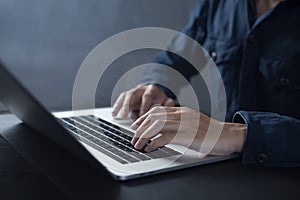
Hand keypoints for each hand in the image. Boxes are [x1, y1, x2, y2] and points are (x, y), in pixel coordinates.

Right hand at [112, 84, 174, 117]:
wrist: (157, 93)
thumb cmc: (161, 99)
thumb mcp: (167, 101)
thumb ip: (168, 104)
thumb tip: (170, 107)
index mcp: (152, 90)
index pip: (147, 96)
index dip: (143, 106)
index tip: (141, 114)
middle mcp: (141, 89)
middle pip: (133, 94)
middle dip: (128, 105)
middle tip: (125, 115)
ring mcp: (134, 91)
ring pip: (126, 96)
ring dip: (121, 106)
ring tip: (117, 115)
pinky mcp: (128, 95)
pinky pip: (121, 99)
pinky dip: (117, 106)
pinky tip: (114, 113)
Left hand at [130, 106, 245, 154]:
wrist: (227, 135)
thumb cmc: (211, 131)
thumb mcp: (193, 121)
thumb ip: (180, 121)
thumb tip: (164, 127)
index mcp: (182, 111)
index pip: (157, 110)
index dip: (144, 118)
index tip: (136, 125)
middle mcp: (181, 115)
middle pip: (154, 116)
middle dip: (140, 126)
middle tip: (133, 136)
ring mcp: (184, 124)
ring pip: (156, 125)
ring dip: (144, 135)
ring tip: (137, 144)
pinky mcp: (187, 136)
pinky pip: (165, 138)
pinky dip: (154, 143)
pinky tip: (150, 148)